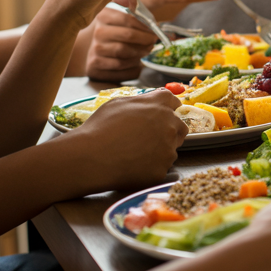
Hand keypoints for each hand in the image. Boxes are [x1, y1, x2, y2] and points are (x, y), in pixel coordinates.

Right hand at [64, 89, 185, 190]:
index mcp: (160, 104)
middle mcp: (170, 124)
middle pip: (180, 127)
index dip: (167, 108)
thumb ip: (142, 101)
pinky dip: (151, 168)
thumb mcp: (118, 103)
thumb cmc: (100, 128)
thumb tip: (151, 101)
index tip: (161, 115)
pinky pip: (161, 168)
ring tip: (135, 154)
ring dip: (160, 151)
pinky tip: (133, 167)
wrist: (91, 157)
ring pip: (171, 149)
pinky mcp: (162, 169)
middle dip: (169, 131)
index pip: (174, 102)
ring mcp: (168, 148)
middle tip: (150, 139)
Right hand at [86, 0, 157, 82]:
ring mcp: (95, 48)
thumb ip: (130, 6)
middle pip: (128, 35)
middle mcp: (98, 31)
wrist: (98, 50)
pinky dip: (132, 64)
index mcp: (104, 15)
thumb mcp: (122, 15)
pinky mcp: (95, 64)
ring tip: (146, 50)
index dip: (145, 25)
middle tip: (154, 41)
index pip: (128, 18)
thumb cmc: (117, 32)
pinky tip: (136, 60)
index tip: (155, 29)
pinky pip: (120, 65)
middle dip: (146, 39)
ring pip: (124, 51)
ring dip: (140, 52)